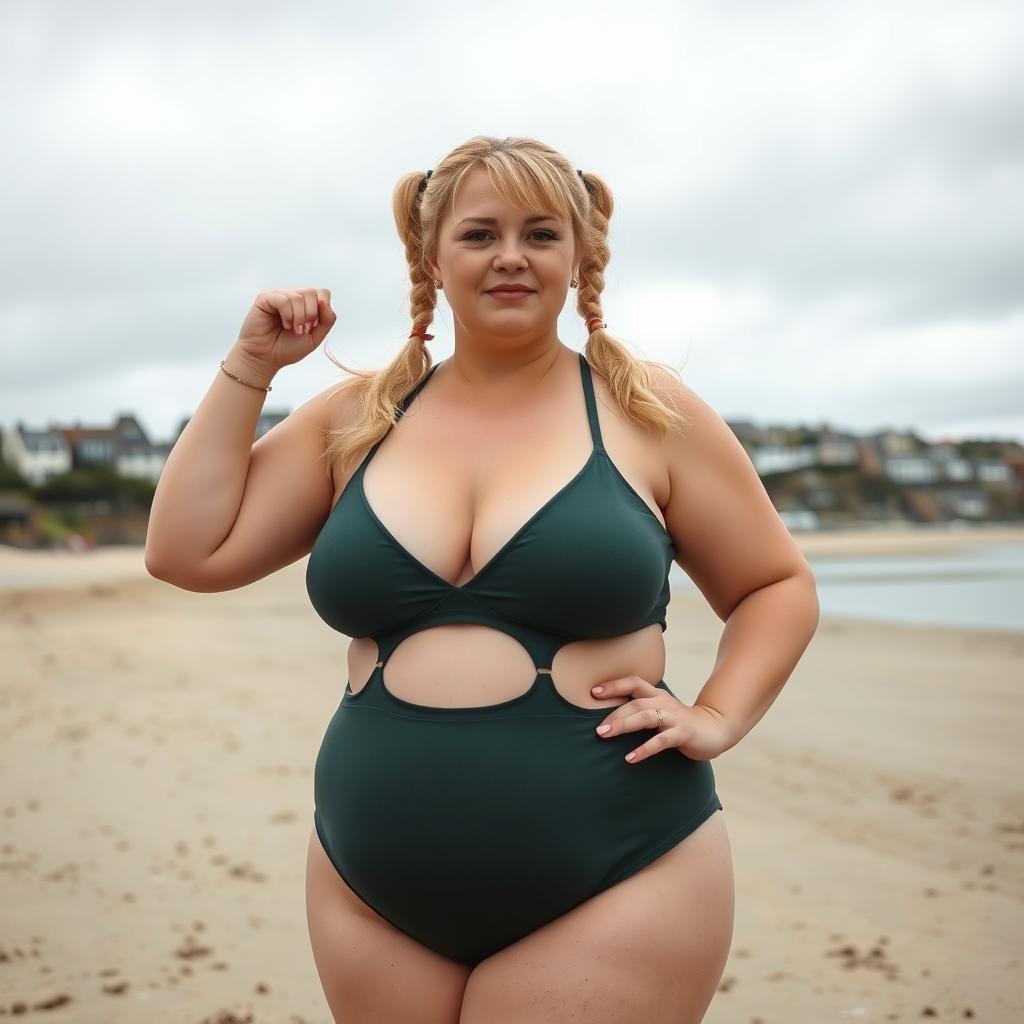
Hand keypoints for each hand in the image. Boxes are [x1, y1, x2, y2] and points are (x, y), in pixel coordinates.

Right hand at [233, 286, 337, 374]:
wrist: (266, 359)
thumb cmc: (287, 349)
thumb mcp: (315, 337)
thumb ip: (327, 320)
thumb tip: (325, 302)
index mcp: (305, 304)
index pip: (323, 293)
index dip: (322, 309)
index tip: (313, 326)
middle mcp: (292, 297)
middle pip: (312, 292)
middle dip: (311, 315)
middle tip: (302, 330)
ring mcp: (278, 296)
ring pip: (299, 296)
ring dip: (299, 317)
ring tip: (292, 329)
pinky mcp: (265, 298)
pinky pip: (284, 299)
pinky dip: (288, 315)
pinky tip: (284, 325)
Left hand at [590, 676, 731, 763]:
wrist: (714, 730)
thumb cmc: (680, 723)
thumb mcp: (659, 712)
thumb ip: (639, 711)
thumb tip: (608, 719)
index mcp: (657, 695)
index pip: (634, 683)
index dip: (614, 685)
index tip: (593, 692)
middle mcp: (664, 702)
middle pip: (636, 702)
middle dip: (614, 714)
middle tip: (597, 729)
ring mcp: (674, 717)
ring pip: (646, 716)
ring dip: (624, 725)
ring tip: (605, 734)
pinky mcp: (683, 733)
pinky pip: (661, 740)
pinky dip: (644, 749)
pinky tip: (630, 758)